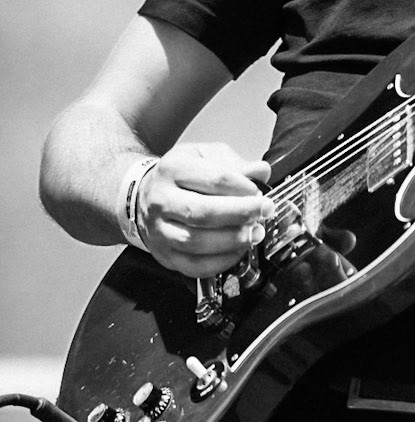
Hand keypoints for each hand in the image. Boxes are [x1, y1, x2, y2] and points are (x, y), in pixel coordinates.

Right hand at [134, 142, 270, 278]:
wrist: (143, 196)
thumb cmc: (180, 177)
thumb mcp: (204, 156)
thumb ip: (234, 163)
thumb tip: (261, 171)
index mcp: (173, 170)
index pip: (212, 179)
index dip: (242, 187)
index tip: (259, 192)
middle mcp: (161, 201)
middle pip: (202, 212)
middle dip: (240, 214)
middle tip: (264, 212)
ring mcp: (160, 230)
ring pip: (196, 242)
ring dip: (233, 240)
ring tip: (255, 233)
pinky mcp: (165, 255)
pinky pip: (195, 266)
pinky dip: (222, 262)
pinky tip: (239, 251)